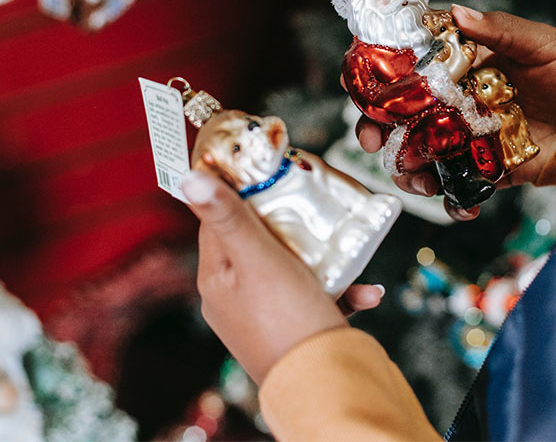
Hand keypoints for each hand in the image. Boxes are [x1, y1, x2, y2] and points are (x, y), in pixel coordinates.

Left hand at [181, 171, 383, 383]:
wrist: (322, 385)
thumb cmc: (287, 321)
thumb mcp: (258, 258)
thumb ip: (228, 218)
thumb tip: (189, 178)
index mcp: (215, 277)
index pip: (218, 220)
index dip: (240, 191)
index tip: (267, 169)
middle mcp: (234, 297)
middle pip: (258, 241)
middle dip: (291, 223)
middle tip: (314, 203)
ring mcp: (264, 316)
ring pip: (292, 268)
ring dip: (324, 258)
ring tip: (346, 249)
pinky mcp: (294, 332)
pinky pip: (316, 298)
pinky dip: (341, 290)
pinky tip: (366, 292)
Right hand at [353, 5, 555, 219]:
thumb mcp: (537, 42)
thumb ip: (498, 29)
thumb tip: (460, 13)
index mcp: (456, 65)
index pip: (403, 66)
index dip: (374, 77)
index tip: (361, 87)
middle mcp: (451, 101)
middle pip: (396, 116)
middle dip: (375, 130)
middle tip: (372, 140)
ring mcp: (463, 137)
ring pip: (417, 155)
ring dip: (407, 171)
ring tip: (418, 181)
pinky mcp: (482, 169)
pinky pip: (456, 188)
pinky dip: (453, 202)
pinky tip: (461, 205)